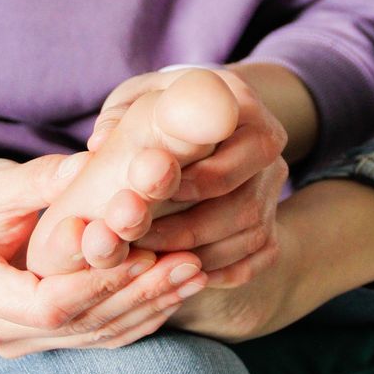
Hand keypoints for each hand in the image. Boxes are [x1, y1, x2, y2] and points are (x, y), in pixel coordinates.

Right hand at [0, 154, 207, 357]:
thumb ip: (40, 179)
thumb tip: (87, 165)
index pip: (45, 302)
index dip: (101, 281)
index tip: (147, 252)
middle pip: (75, 323)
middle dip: (137, 293)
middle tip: (191, 260)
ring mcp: (12, 342)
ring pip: (93, 334)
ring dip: (149, 305)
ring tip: (196, 270)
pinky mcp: (40, 343)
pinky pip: (97, 336)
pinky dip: (141, 314)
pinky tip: (178, 288)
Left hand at [87, 67, 289, 286]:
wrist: (195, 133)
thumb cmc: (157, 113)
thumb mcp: (135, 100)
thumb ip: (120, 116)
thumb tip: (100, 143)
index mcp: (242, 105)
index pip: (235, 148)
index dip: (195, 179)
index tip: (151, 192)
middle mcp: (268, 148)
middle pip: (245, 202)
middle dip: (189, 227)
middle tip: (141, 236)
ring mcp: (273, 191)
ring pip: (248, 237)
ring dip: (196, 255)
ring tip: (149, 258)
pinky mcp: (272, 228)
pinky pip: (251, 263)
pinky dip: (214, 273)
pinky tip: (175, 270)